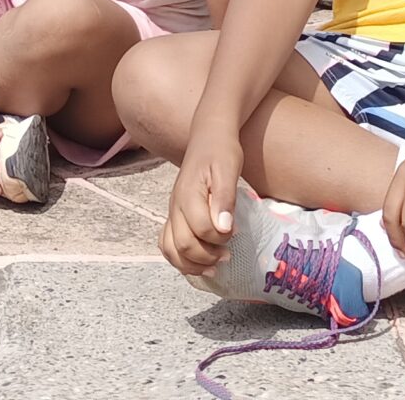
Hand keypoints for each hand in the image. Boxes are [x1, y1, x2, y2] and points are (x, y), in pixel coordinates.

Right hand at [161, 132, 242, 276]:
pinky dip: (181, 259)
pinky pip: (168, 245)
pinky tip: (199, 261)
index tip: (236, 231)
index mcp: (188, 194)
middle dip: (207, 256)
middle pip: (183, 245)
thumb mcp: (228, 169)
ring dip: (192, 264)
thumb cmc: (221, 152)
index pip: (201, 229)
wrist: (208, 138)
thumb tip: (224, 228)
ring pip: (171, 250)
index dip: (221, 237)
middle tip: (228, 254)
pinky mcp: (175, 216)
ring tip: (213, 265)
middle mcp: (176, 206)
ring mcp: (173, 212)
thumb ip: (224, 198)